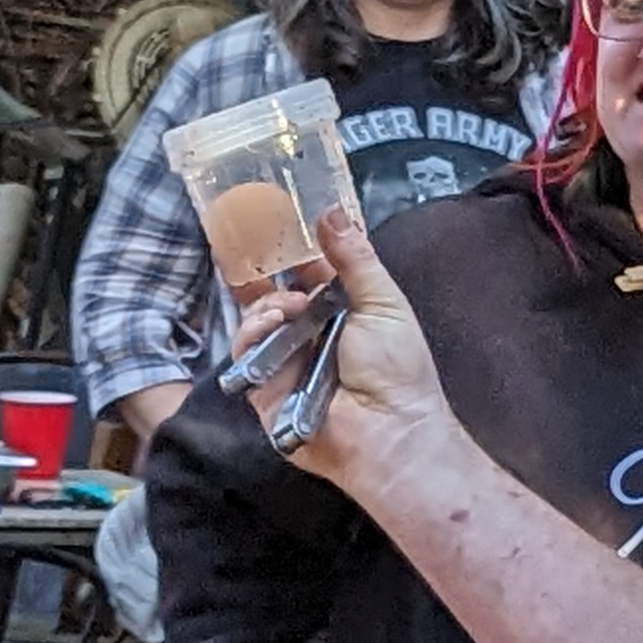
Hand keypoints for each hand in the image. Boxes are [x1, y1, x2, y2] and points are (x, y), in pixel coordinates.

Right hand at [230, 208, 452, 498]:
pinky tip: (274, 323)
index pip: (306, 273)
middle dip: (262, 271)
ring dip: (266, 304)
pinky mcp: (263, 390)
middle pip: (271, 293)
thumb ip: (354, 258)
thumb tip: (333, 212)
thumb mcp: (383, 302)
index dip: (290, 249)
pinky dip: (254, 333)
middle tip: (253, 246)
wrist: (391, 431)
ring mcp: (283, 362)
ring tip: (290, 307)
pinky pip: (244, 353)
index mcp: (339, 312)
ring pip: (254, 320)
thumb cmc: (398, 369)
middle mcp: (308, 335)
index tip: (272, 217)